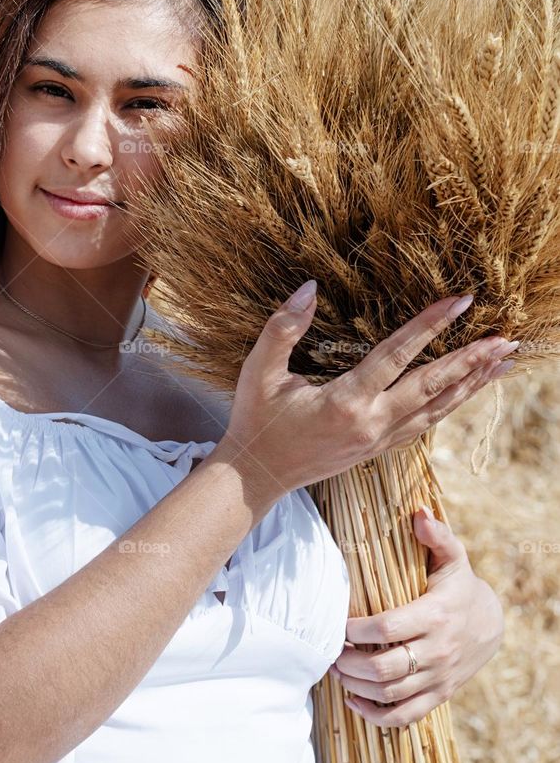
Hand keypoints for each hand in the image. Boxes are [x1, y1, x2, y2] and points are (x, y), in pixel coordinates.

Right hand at [219, 283, 516, 499]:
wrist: (257, 475)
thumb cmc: (256, 419)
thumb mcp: (260, 370)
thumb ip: (283, 327)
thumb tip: (309, 287)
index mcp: (345, 402)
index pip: (398, 356)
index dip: (431, 325)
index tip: (461, 301)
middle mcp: (371, 424)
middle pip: (433, 387)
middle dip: (472, 361)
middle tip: (506, 339)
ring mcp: (378, 440)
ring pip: (438, 410)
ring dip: (472, 385)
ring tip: (502, 363)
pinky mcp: (379, 449)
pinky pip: (425, 424)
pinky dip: (451, 405)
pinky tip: (466, 391)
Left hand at [328, 509, 504, 727]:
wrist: (492, 625)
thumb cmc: (459, 586)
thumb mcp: (453, 558)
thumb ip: (436, 536)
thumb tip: (418, 513)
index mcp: (435, 615)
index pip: (387, 628)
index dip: (355, 629)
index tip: (337, 624)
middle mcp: (437, 651)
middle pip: (383, 668)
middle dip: (347, 662)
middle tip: (329, 651)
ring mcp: (438, 677)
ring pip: (390, 694)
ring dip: (355, 687)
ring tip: (336, 670)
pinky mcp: (439, 695)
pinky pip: (405, 716)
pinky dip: (376, 716)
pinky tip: (354, 702)